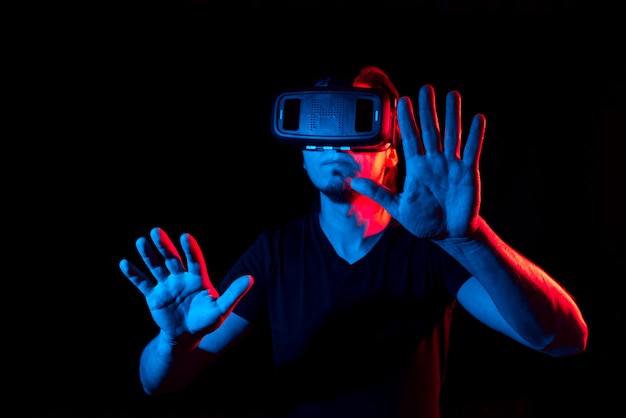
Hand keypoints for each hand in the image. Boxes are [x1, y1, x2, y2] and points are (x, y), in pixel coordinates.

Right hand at [119, 227, 252, 344]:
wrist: (187, 336)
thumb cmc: (207, 320)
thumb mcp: (221, 309)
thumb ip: (234, 293)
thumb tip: (251, 278)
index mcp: (197, 278)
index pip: (194, 260)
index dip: (190, 249)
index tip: (185, 236)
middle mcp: (180, 278)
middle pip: (171, 259)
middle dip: (164, 245)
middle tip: (156, 231)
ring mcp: (166, 286)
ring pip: (156, 267)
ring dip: (148, 255)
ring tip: (140, 241)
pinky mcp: (154, 296)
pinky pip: (142, 283)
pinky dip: (133, 275)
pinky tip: (124, 264)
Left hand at [351, 84, 485, 238]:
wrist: (448, 235)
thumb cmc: (424, 221)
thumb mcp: (397, 207)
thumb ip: (378, 193)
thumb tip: (354, 182)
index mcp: (416, 168)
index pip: (410, 138)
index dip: (406, 120)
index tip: (402, 101)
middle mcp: (433, 162)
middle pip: (430, 130)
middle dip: (428, 110)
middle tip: (426, 88)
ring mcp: (451, 165)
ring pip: (452, 135)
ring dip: (453, 115)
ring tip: (453, 95)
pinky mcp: (467, 172)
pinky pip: (472, 150)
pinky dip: (475, 135)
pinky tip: (477, 118)